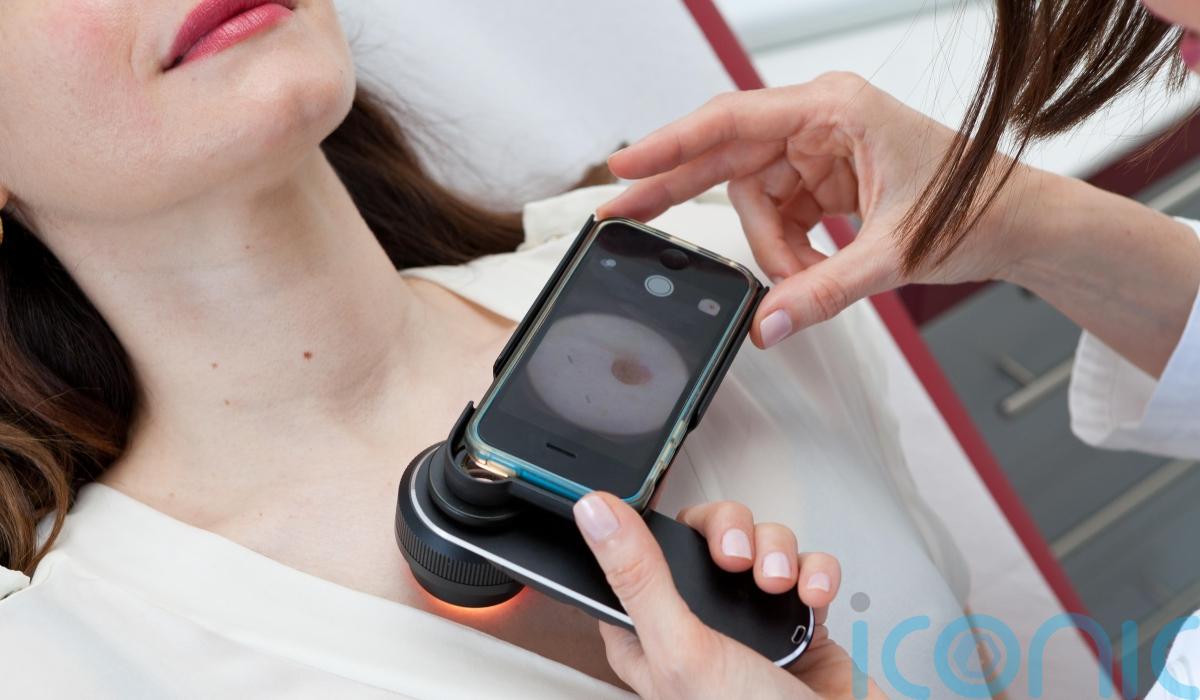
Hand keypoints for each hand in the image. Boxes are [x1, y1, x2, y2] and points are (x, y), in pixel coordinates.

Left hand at [572, 493, 883, 698]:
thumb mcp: (682, 649)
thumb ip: (639, 577)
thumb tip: (595, 516)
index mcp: (649, 635)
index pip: (628, 559)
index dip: (640, 527)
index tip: (653, 503)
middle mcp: (696, 624)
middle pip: (703, 535)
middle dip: (728, 531)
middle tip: (736, 557)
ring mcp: (750, 619)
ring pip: (758, 541)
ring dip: (776, 551)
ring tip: (779, 584)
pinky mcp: (799, 619)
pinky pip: (806, 565)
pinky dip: (815, 571)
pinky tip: (812, 594)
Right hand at [598, 73, 1053, 346]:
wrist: (1018, 222)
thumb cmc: (976, 206)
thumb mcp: (895, 253)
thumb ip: (825, 291)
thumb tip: (768, 323)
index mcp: (835, 110)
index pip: (731, 122)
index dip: (671, 146)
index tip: (626, 167)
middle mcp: (820, 122)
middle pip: (726, 156)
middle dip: (680, 191)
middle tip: (625, 215)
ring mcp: (820, 152)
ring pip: (753, 198)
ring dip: (767, 248)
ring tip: (796, 281)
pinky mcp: (824, 180)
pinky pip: (778, 217)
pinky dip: (785, 252)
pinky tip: (806, 272)